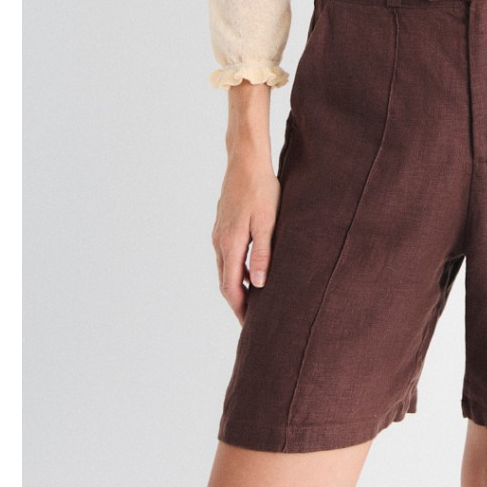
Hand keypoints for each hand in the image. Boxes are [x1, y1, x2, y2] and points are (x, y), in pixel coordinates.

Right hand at [211, 149, 280, 323]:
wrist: (246, 160)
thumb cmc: (262, 189)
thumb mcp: (268, 221)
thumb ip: (262, 253)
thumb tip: (258, 284)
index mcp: (230, 244)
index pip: (231, 287)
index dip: (239, 308)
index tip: (250, 326)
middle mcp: (219, 242)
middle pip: (225, 282)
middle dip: (237, 302)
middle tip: (252, 320)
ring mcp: (218, 233)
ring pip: (225, 269)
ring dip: (236, 286)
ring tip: (254, 300)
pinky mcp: (222, 225)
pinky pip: (226, 256)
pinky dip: (235, 270)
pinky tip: (250, 271)